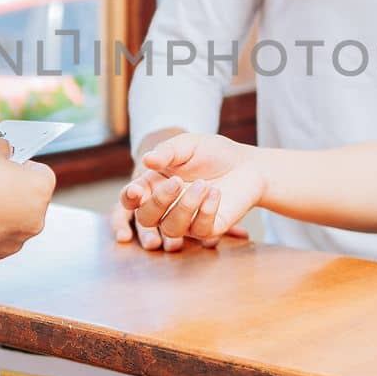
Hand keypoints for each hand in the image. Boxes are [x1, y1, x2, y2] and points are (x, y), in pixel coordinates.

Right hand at [0, 137, 55, 264]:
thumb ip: (2, 146)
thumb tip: (5, 151)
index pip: (41, 172)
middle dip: (12, 187)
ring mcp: (16, 241)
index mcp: (40, 190)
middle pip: (28, 197)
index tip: (6, 162)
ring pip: (12, 219)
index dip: (23, 164)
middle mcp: (36, 219)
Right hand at [119, 133, 263, 243]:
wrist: (246, 164)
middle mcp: (167, 207)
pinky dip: (206, 211)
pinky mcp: (208, 229)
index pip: (132, 199)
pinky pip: (200, 230)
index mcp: (154, 185)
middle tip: (177, 181)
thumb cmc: (213, 153)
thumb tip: (147, 159)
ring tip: (204, 184)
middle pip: (146, 218)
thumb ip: (167, 151)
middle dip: (158, 202)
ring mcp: (187, 221)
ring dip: (185, 207)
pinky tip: (216, 193)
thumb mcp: (188, 145)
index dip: (129, 198)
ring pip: (172, 229)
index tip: (137, 190)